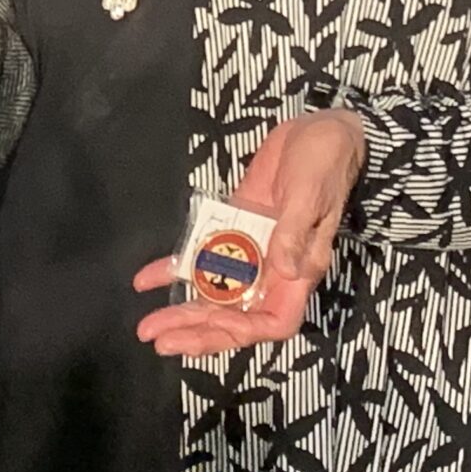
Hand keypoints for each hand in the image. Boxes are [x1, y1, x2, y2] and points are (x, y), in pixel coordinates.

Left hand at [132, 108, 364, 356]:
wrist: (319, 129)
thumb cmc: (324, 163)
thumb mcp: (310, 195)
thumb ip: (294, 232)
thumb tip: (282, 269)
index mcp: (299, 269)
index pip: (274, 320)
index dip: (244, 332)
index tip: (211, 331)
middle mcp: (273, 268)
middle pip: (235, 314)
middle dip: (199, 331)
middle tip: (159, 342)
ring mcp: (251, 247)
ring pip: (215, 292)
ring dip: (183, 310)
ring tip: (149, 327)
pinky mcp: (234, 225)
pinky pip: (202, 254)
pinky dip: (174, 267)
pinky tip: (146, 279)